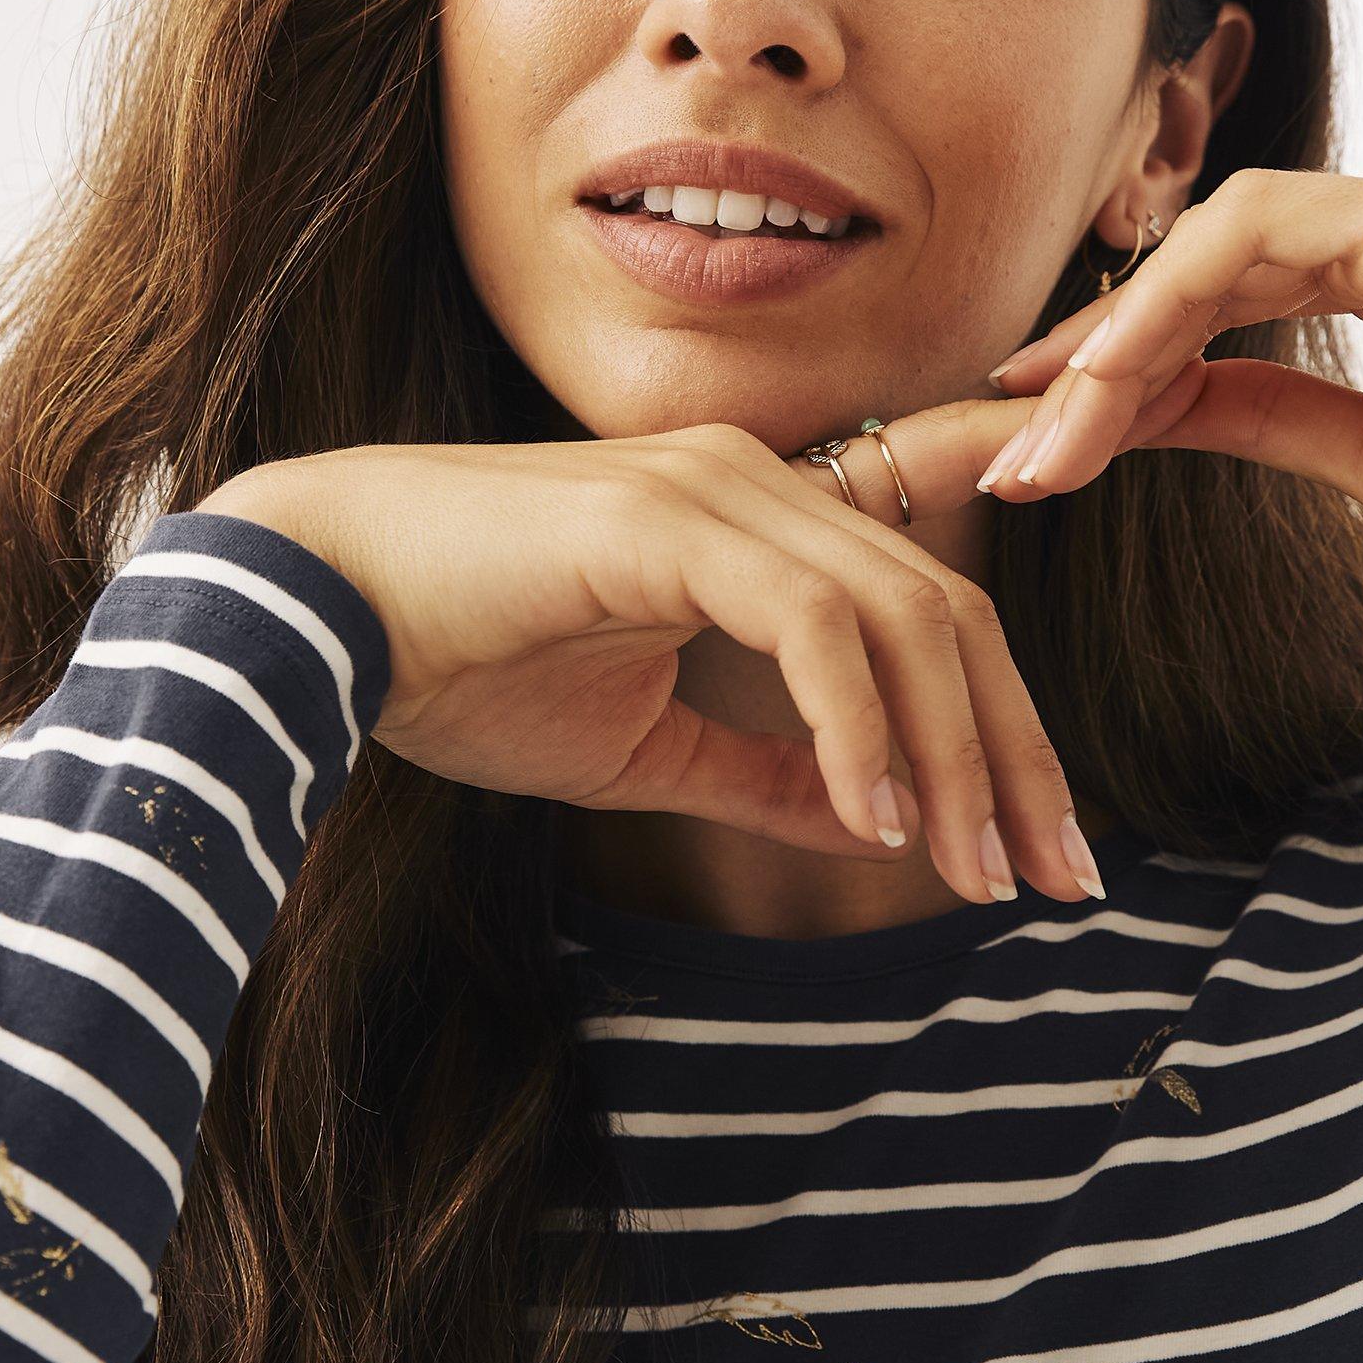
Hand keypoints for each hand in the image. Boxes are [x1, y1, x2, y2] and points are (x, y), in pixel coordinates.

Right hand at [200, 414, 1097, 905]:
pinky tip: (876, 821)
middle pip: (949, 614)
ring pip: (902, 615)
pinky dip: (859, 725)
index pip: (929, 615)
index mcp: (758, 520)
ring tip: (974, 869)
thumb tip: (874, 827)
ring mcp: (715, 487)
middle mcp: (756, 483)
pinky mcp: (663, 518)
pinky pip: (809, 621)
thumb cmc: (455, 668)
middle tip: (1056, 880)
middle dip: (1017, 754)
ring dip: (955, 754)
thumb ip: (761, 775)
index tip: (1043, 849)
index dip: (1005, 729)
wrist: (305, 612)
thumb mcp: (641, 750)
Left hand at [974, 138, 1362, 604]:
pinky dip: (1170, 305)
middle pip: (1211, 259)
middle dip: (1096, 355)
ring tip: (1039, 433)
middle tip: (1001, 438)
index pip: (1237, 286)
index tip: (1041, 423)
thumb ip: (1276, 417)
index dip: (1130, 352)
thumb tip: (1163, 411)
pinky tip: (1103, 379)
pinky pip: (1260, 236)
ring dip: (1115, 341)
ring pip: (1219, 239)